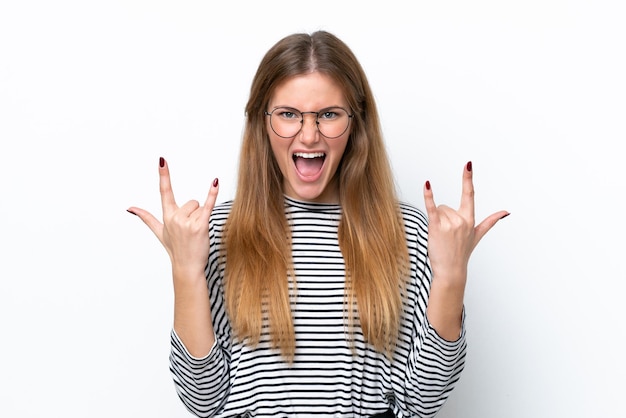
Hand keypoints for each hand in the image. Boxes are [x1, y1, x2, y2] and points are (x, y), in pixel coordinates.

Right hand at [127, 157, 219, 275]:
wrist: (186, 266)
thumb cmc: (175, 249)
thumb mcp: (159, 232)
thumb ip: (146, 217)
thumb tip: (131, 208)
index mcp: (167, 216)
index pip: (164, 191)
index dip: (164, 175)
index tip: (162, 160)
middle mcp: (175, 217)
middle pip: (192, 202)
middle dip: (194, 213)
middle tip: (191, 231)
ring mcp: (187, 222)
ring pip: (200, 207)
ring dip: (202, 218)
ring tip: (197, 233)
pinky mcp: (200, 225)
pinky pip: (208, 205)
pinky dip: (212, 194)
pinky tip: (215, 182)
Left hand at [423, 161, 508, 287]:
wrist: (451, 271)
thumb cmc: (462, 253)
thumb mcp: (478, 235)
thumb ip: (491, 221)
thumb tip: (506, 212)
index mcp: (470, 219)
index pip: (469, 194)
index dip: (468, 178)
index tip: (468, 164)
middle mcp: (461, 220)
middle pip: (446, 206)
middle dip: (443, 218)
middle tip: (446, 236)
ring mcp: (449, 223)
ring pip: (438, 210)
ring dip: (437, 222)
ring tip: (441, 237)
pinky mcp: (436, 226)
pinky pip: (431, 207)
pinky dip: (429, 196)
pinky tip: (428, 185)